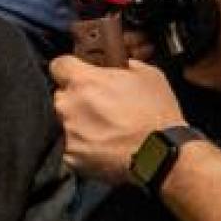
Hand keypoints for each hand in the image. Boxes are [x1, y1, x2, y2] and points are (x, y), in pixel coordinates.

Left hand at [49, 54, 188, 185]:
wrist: (161, 154)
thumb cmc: (157, 114)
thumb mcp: (149, 75)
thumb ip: (126, 65)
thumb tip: (121, 65)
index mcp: (84, 81)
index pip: (59, 65)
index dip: (69, 69)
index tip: (78, 74)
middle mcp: (68, 105)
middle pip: (62, 96)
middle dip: (77, 99)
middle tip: (101, 107)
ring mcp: (68, 132)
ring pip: (65, 121)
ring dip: (80, 123)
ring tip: (106, 129)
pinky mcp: (70, 155)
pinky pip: (71, 145)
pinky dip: (83, 145)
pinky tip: (104, 146)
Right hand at [105, 0, 220, 90]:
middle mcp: (176, 9)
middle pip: (141, 1)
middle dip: (126, 7)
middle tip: (118, 13)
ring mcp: (169, 31)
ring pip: (139, 26)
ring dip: (130, 31)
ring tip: (132, 39)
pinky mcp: (167, 53)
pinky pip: (144, 50)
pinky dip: (137, 50)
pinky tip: (140, 51)